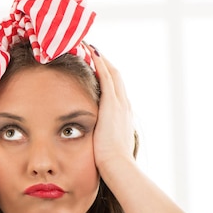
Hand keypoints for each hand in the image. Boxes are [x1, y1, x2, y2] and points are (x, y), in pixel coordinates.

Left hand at [88, 45, 135, 169]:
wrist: (118, 166)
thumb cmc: (110, 163)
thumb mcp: (106, 147)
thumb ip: (100, 139)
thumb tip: (92, 143)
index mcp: (123, 116)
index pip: (115, 90)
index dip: (107, 76)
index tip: (97, 66)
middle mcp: (124, 106)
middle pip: (116, 76)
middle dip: (104, 62)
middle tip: (92, 49)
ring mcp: (119, 104)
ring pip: (111, 73)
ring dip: (100, 58)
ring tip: (88, 45)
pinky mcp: (112, 104)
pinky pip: (106, 77)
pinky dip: (99, 64)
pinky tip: (90, 53)